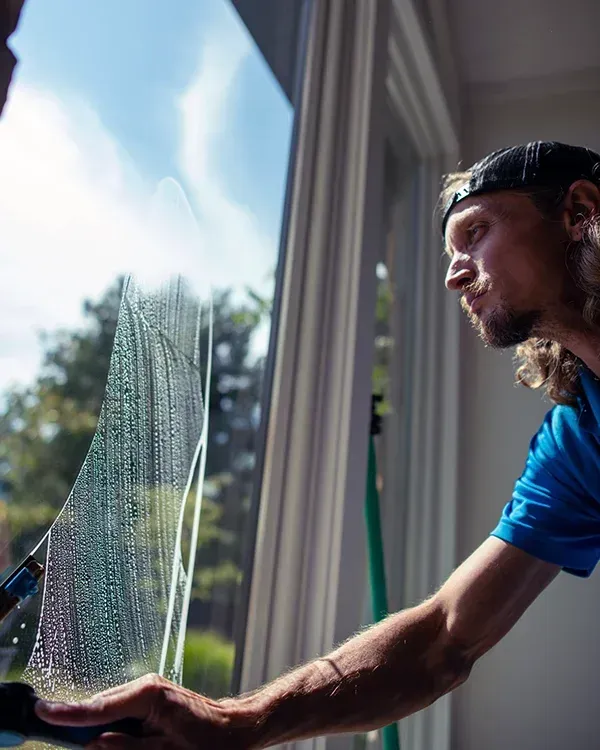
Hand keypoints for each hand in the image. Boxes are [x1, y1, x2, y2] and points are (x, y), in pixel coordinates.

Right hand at [35, 673, 254, 748]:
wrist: (235, 728)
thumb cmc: (208, 743)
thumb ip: (127, 747)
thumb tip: (94, 743)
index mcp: (149, 695)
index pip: (99, 708)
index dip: (68, 714)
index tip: (42, 711)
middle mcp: (146, 686)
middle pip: (100, 708)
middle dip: (83, 725)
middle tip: (78, 735)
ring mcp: (148, 689)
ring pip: (110, 711)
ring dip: (102, 728)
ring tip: (114, 743)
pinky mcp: (151, 697)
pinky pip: (122, 712)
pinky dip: (115, 726)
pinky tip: (123, 740)